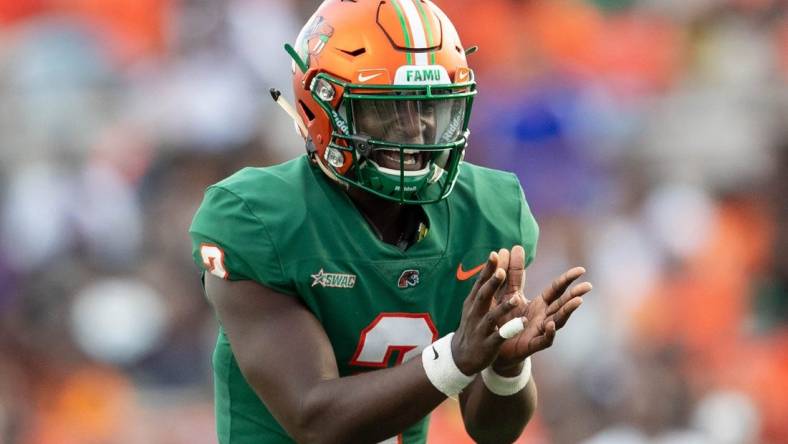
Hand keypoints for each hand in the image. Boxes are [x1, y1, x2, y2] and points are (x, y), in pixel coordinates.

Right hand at [450, 252, 523, 374]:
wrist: (461, 356)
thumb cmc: (472, 325)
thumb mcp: (474, 306)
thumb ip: (484, 288)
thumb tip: (494, 265)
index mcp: (473, 302)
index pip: (480, 283)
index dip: (487, 270)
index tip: (494, 254)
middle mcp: (475, 314)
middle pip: (483, 296)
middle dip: (492, 284)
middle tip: (501, 271)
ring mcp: (481, 329)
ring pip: (492, 317)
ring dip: (504, 308)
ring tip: (517, 298)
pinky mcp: (488, 345)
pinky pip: (500, 336)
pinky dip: (510, 330)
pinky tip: (522, 323)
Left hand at [492, 246, 591, 374]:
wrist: (494, 344)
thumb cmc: (505, 317)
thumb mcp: (508, 292)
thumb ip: (512, 272)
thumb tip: (515, 246)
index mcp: (541, 303)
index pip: (557, 289)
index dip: (567, 280)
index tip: (581, 270)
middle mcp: (545, 316)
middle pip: (562, 304)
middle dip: (575, 295)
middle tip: (588, 285)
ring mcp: (540, 331)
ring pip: (558, 320)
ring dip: (568, 311)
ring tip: (578, 301)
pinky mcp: (532, 345)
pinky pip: (544, 340)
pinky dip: (550, 333)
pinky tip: (551, 325)